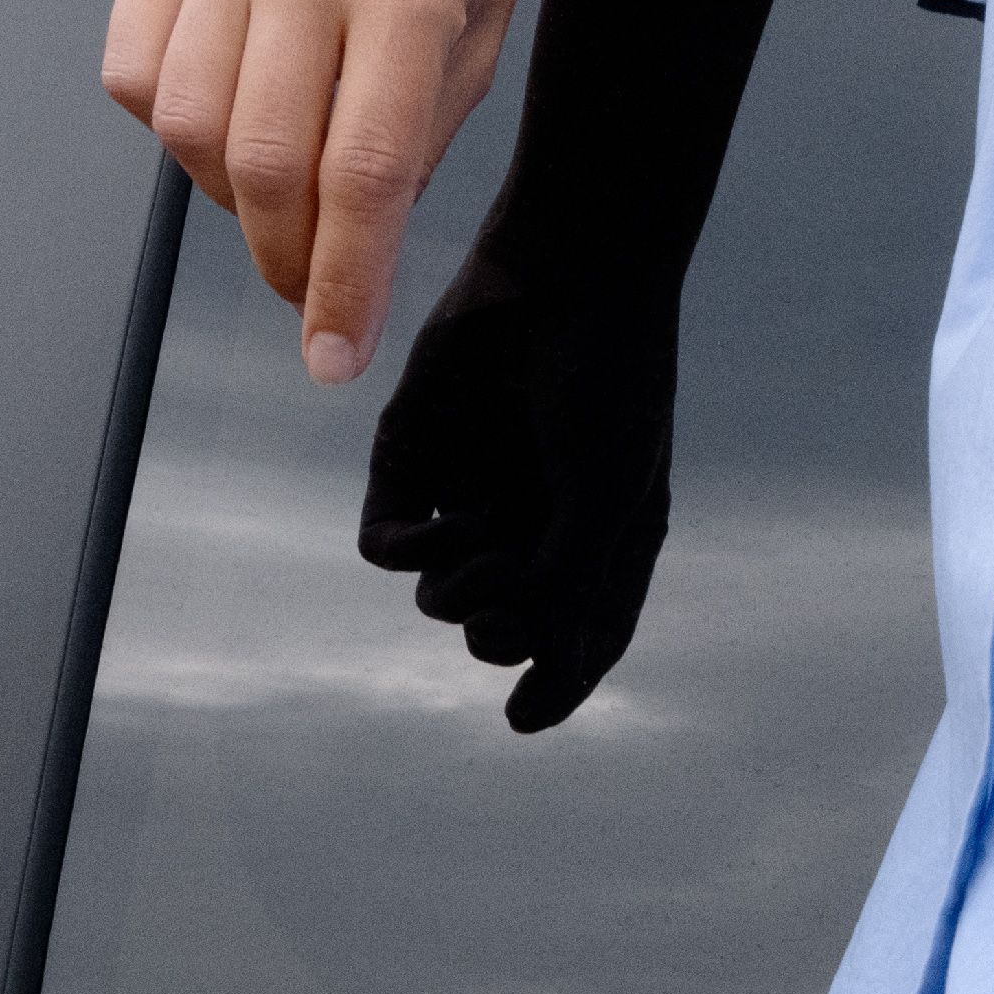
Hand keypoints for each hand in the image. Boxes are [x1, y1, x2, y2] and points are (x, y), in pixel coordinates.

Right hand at [101, 0, 575, 380]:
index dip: (343, 283)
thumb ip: (410, 149)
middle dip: (284, 256)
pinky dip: (170, 124)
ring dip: (228, 195)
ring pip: (185, 124)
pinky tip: (225, 117)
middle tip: (306, 290)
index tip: (334, 353)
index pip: (362, 173)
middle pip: (265, 159)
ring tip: (277, 194)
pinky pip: (133, 68)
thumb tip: (341, 258)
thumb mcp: (479, 43)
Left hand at [358, 235, 677, 729]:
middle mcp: (533, 524)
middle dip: (505, 633)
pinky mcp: (412, 461)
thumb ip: (567, 588)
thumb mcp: (609, 503)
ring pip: (441, 599)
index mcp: (599, 541)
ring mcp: (472, 493)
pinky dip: (407, 553)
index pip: (576, 641)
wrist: (566, 275)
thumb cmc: (608, 387)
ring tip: (489, 544)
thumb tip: (518, 650)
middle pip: (501, 631)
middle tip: (521, 593)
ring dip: (462, 592)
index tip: (519, 718)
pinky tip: (439, 525)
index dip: (550, 689)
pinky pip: (384, 547)